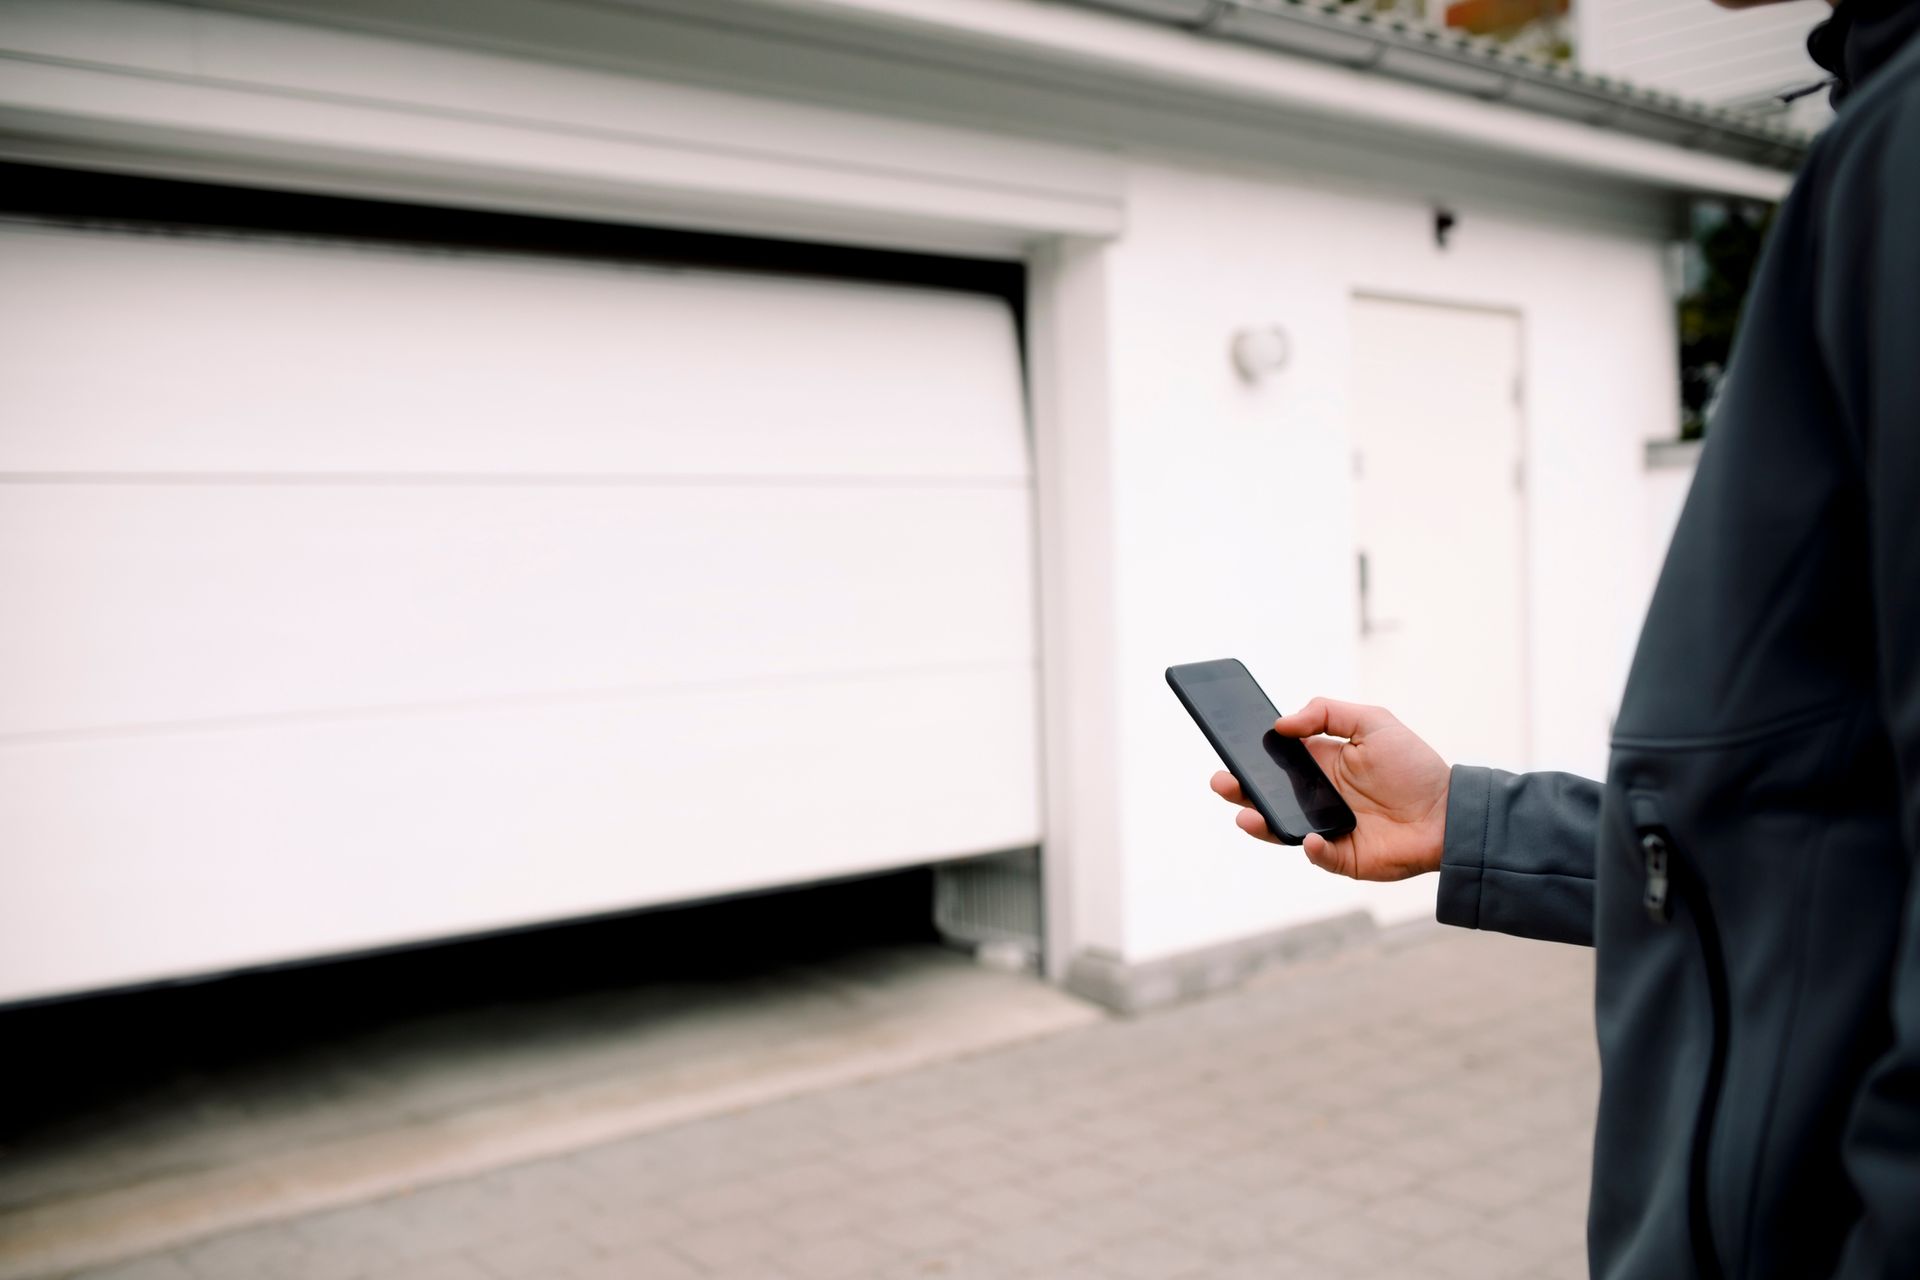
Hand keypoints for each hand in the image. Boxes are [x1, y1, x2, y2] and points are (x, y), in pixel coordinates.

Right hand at [1209, 697, 1449, 880]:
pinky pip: (1318, 854)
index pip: (1275, 760)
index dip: (1252, 755)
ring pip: (1281, 827)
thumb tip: (1281, 724)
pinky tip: (1307, 837)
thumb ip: (1327, 712)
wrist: (1449, 812)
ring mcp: (1326, 828)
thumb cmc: (1414, 767)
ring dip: (1260, 821)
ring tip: (1246, 813)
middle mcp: (1317, 797)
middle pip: (1268, 795)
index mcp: (1321, 764)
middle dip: (1240, 788)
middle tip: (1221, 781)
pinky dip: (1310, 848)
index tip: (1230, 747)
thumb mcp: (1374, 722)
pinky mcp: (1342, 857)